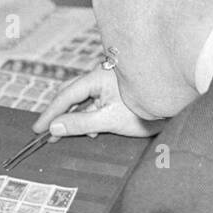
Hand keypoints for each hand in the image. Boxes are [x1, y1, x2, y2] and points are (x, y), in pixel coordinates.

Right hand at [32, 66, 163, 139]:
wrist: (175, 105)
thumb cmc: (144, 111)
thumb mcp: (108, 120)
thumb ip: (80, 123)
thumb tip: (54, 126)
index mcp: (97, 78)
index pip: (65, 95)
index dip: (49, 113)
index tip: (37, 129)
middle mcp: (101, 76)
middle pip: (71, 94)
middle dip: (59, 114)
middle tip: (47, 132)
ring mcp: (109, 84)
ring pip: (83, 100)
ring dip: (75, 117)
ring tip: (72, 135)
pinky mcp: (116, 91)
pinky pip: (94, 102)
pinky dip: (88, 116)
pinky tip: (92, 130)